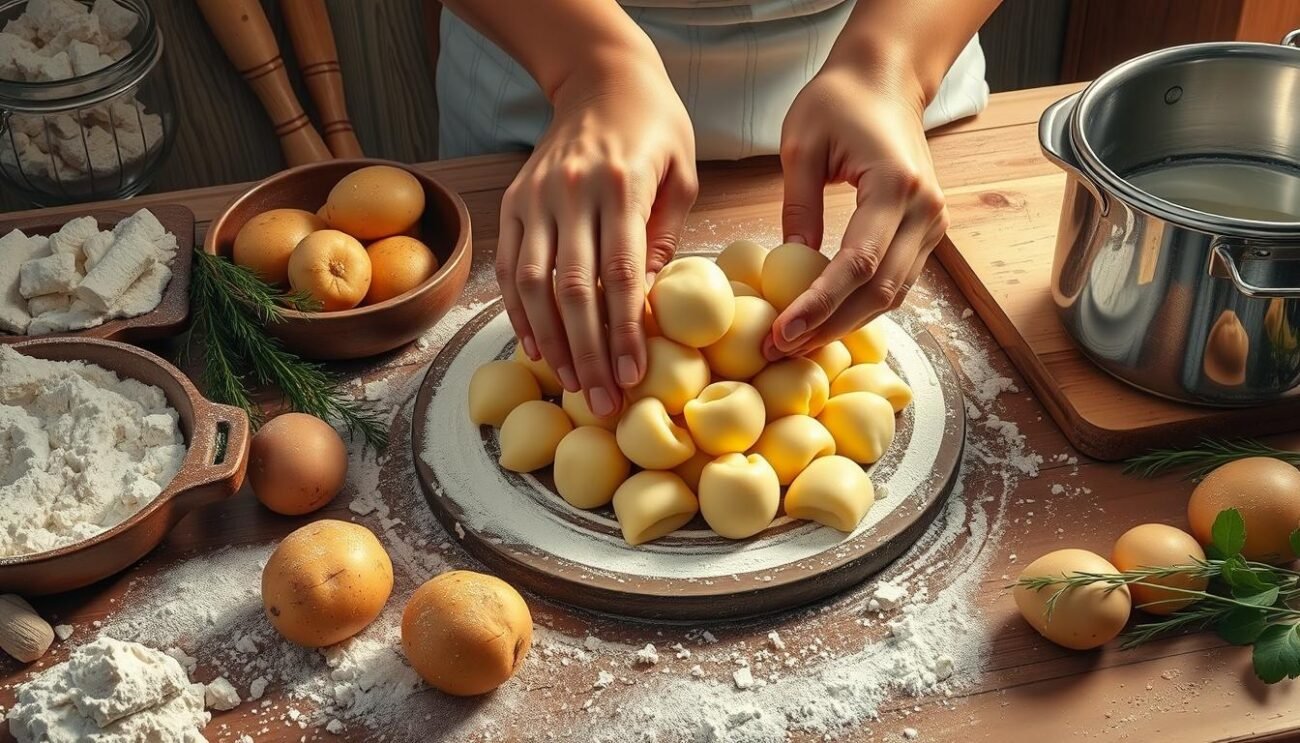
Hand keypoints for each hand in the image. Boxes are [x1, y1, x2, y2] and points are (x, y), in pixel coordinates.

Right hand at [496, 64, 697, 416]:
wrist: (601, 76)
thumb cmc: (655, 126)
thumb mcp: (682, 174)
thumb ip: (665, 237)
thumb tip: (647, 302)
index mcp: (623, 185)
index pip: (622, 273)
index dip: (624, 331)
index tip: (633, 374)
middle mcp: (573, 193)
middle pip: (575, 289)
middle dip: (589, 352)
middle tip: (602, 400)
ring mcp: (536, 198)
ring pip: (535, 284)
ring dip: (553, 341)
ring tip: (573, 383)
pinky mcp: (514, 202)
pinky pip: (511, 267)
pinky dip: (521, 312)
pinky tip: (537, 347)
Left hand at [767, 62, 948, 358]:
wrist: (886, 78)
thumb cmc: (839, 99)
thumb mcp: (801, 144)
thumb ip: (798, 206)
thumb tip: (788, 263)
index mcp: (895, 184)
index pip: (858, 262)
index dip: (819, 303)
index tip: (782, 330)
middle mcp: (925, 209)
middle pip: (880, 290)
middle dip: (828, 325)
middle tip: (779, 347)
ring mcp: (932, 223)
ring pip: (892, 294)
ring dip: (845, 323)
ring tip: (795, 340)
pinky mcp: (927, 230)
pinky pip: (897, 280)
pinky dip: (862, 305)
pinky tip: (825, 318)